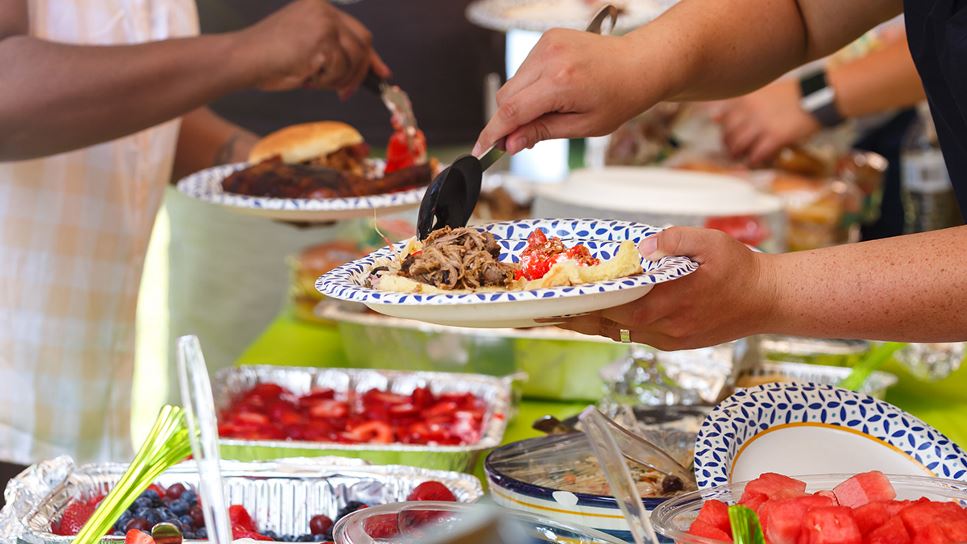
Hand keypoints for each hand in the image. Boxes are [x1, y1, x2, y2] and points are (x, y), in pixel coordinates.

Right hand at [235, 0, 389, 96]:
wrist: (244, 59)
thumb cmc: (268, 58)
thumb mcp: (306, 48)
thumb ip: (333, 51)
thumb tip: (366, 69)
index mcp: (320, 7)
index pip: (357, 31)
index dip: (371, 56)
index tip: (382, 73)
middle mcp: (325, 10)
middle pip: (363, 43)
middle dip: (359, 72)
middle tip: (346, 92)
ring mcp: (325, 22)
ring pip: (353, 60)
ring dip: (337, 80)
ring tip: (312, 80)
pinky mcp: (323, 39)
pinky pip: (340, 70)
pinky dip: (326, 81)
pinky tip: (306, 76)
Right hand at [472, 29, 661, 155]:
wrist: (639, 64)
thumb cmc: (620, 96)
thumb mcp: (584, 126)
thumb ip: (542, 133)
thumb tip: (511, 143)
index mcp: (561, 81)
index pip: (511, 111)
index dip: (492, 133)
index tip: (481, 150)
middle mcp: (550, 57)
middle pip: (506, 97)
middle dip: (507, 122)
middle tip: (522, 140)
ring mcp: (547, 44)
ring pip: (513, 84)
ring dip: (520, 104)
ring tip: (549, 112)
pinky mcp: (547, 39)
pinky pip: (524, 70)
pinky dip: (529, 87)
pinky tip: (551, 94)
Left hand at [559, 227, 777, 349]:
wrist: (770, 299)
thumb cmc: (740, 269)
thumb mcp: (709, 242)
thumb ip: (673, 240)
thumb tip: (642, 246)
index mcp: (667, 303)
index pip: (613, 308)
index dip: (582, 307)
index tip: (554, 304)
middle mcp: (664, 327)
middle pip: (609, 326)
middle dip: (577, 318)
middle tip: (546, 312)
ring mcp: (670, 338)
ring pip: (621, 333)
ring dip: (593, 324)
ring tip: (564, 315)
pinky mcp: (676, 342)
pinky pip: (637, 336)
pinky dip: (616, 326)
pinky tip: (601, 316)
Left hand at [712, 78, 819, 165]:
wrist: (818, 97)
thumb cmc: (792, 95)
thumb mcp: (763, 93)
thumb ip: (740, 105)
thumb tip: (713, 118)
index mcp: (746, 98)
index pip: (722, 119)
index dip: (725, 131)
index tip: (730, 136)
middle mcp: (749, 110)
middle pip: (727, 135)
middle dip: (729, 146)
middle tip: (735, 151)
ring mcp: (761, 124)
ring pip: (738, 147)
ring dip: (739, 156)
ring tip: (744, 157)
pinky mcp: (774, 137)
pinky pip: (755, 155)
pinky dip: (753, 161)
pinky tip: (756, 161)